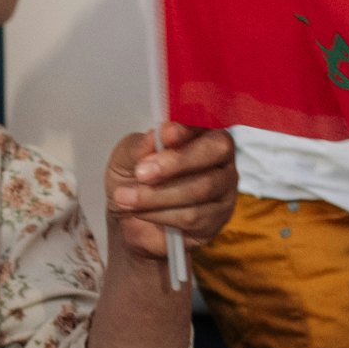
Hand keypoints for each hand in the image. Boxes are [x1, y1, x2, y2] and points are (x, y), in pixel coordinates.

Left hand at [103, 123, 236, 264]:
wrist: (128, 222)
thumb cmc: (134, 181)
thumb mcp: (126, 158)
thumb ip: (140, 146)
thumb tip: (157, 135)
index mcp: (200, 133)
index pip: (205, 125)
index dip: (187, 130)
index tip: (165, 134)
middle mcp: (220, 158)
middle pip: (214, 152)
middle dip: (176, 162)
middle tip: (141, 173)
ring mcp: (223, 190)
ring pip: (200, 189)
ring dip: (157, 195)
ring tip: (125, 198)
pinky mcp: (217, 220)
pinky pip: (194, 217)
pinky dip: (162, 215)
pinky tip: (143, 213)